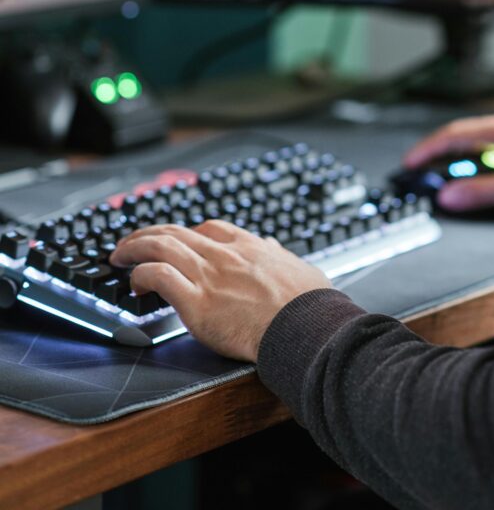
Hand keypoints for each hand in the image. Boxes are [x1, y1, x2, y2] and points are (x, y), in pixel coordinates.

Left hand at [110, 221, 331, 360]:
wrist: (304, 328)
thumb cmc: (309, 306)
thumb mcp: (302, 269)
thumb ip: (281, 256)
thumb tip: (273, 245)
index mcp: (249, 248)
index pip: (209, 229)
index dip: (187, 233)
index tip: (177, 241)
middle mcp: (225, 255)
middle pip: (177, 231)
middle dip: (149, 233)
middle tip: (132, 241)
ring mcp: (209, 276)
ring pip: (161, 245)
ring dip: (134, 246)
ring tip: (119, 254)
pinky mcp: (196, 303)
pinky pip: (159, 276)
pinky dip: (141, 274)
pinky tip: (134, 284)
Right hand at [402, 111, 493, 212]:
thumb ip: (480, 191)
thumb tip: (447, 196)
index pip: (453, 135)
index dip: (427, 149)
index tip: (410, 163)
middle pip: (460, 137)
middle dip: (436, 152)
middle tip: (416, 167)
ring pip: (474, 144)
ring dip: (454, 158)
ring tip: (437, 173)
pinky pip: (487, 150)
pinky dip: (471, 162)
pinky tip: (470, 174)